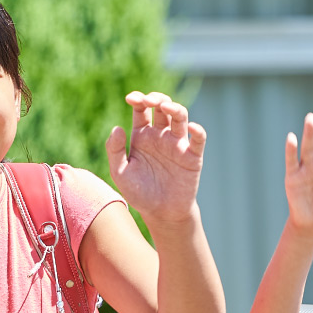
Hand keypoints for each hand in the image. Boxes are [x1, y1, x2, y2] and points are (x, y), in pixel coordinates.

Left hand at [107, 92, 204, 225]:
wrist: (160, 213)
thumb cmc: (138, 192)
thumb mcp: (120, 172)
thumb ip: (115, 150)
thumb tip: (117, 128)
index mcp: (142, 135)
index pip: (141, 110)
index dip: (138, 99)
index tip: (131, 98)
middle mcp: (161, 135)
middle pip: (162, 107)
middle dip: (156, 98)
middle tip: (149, 101)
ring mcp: (177, 144)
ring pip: (180, 117)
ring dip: (174, 108)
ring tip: (165, 107)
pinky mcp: (193, 156)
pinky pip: (198, 139)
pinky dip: (198, 131)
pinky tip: (191, 128)